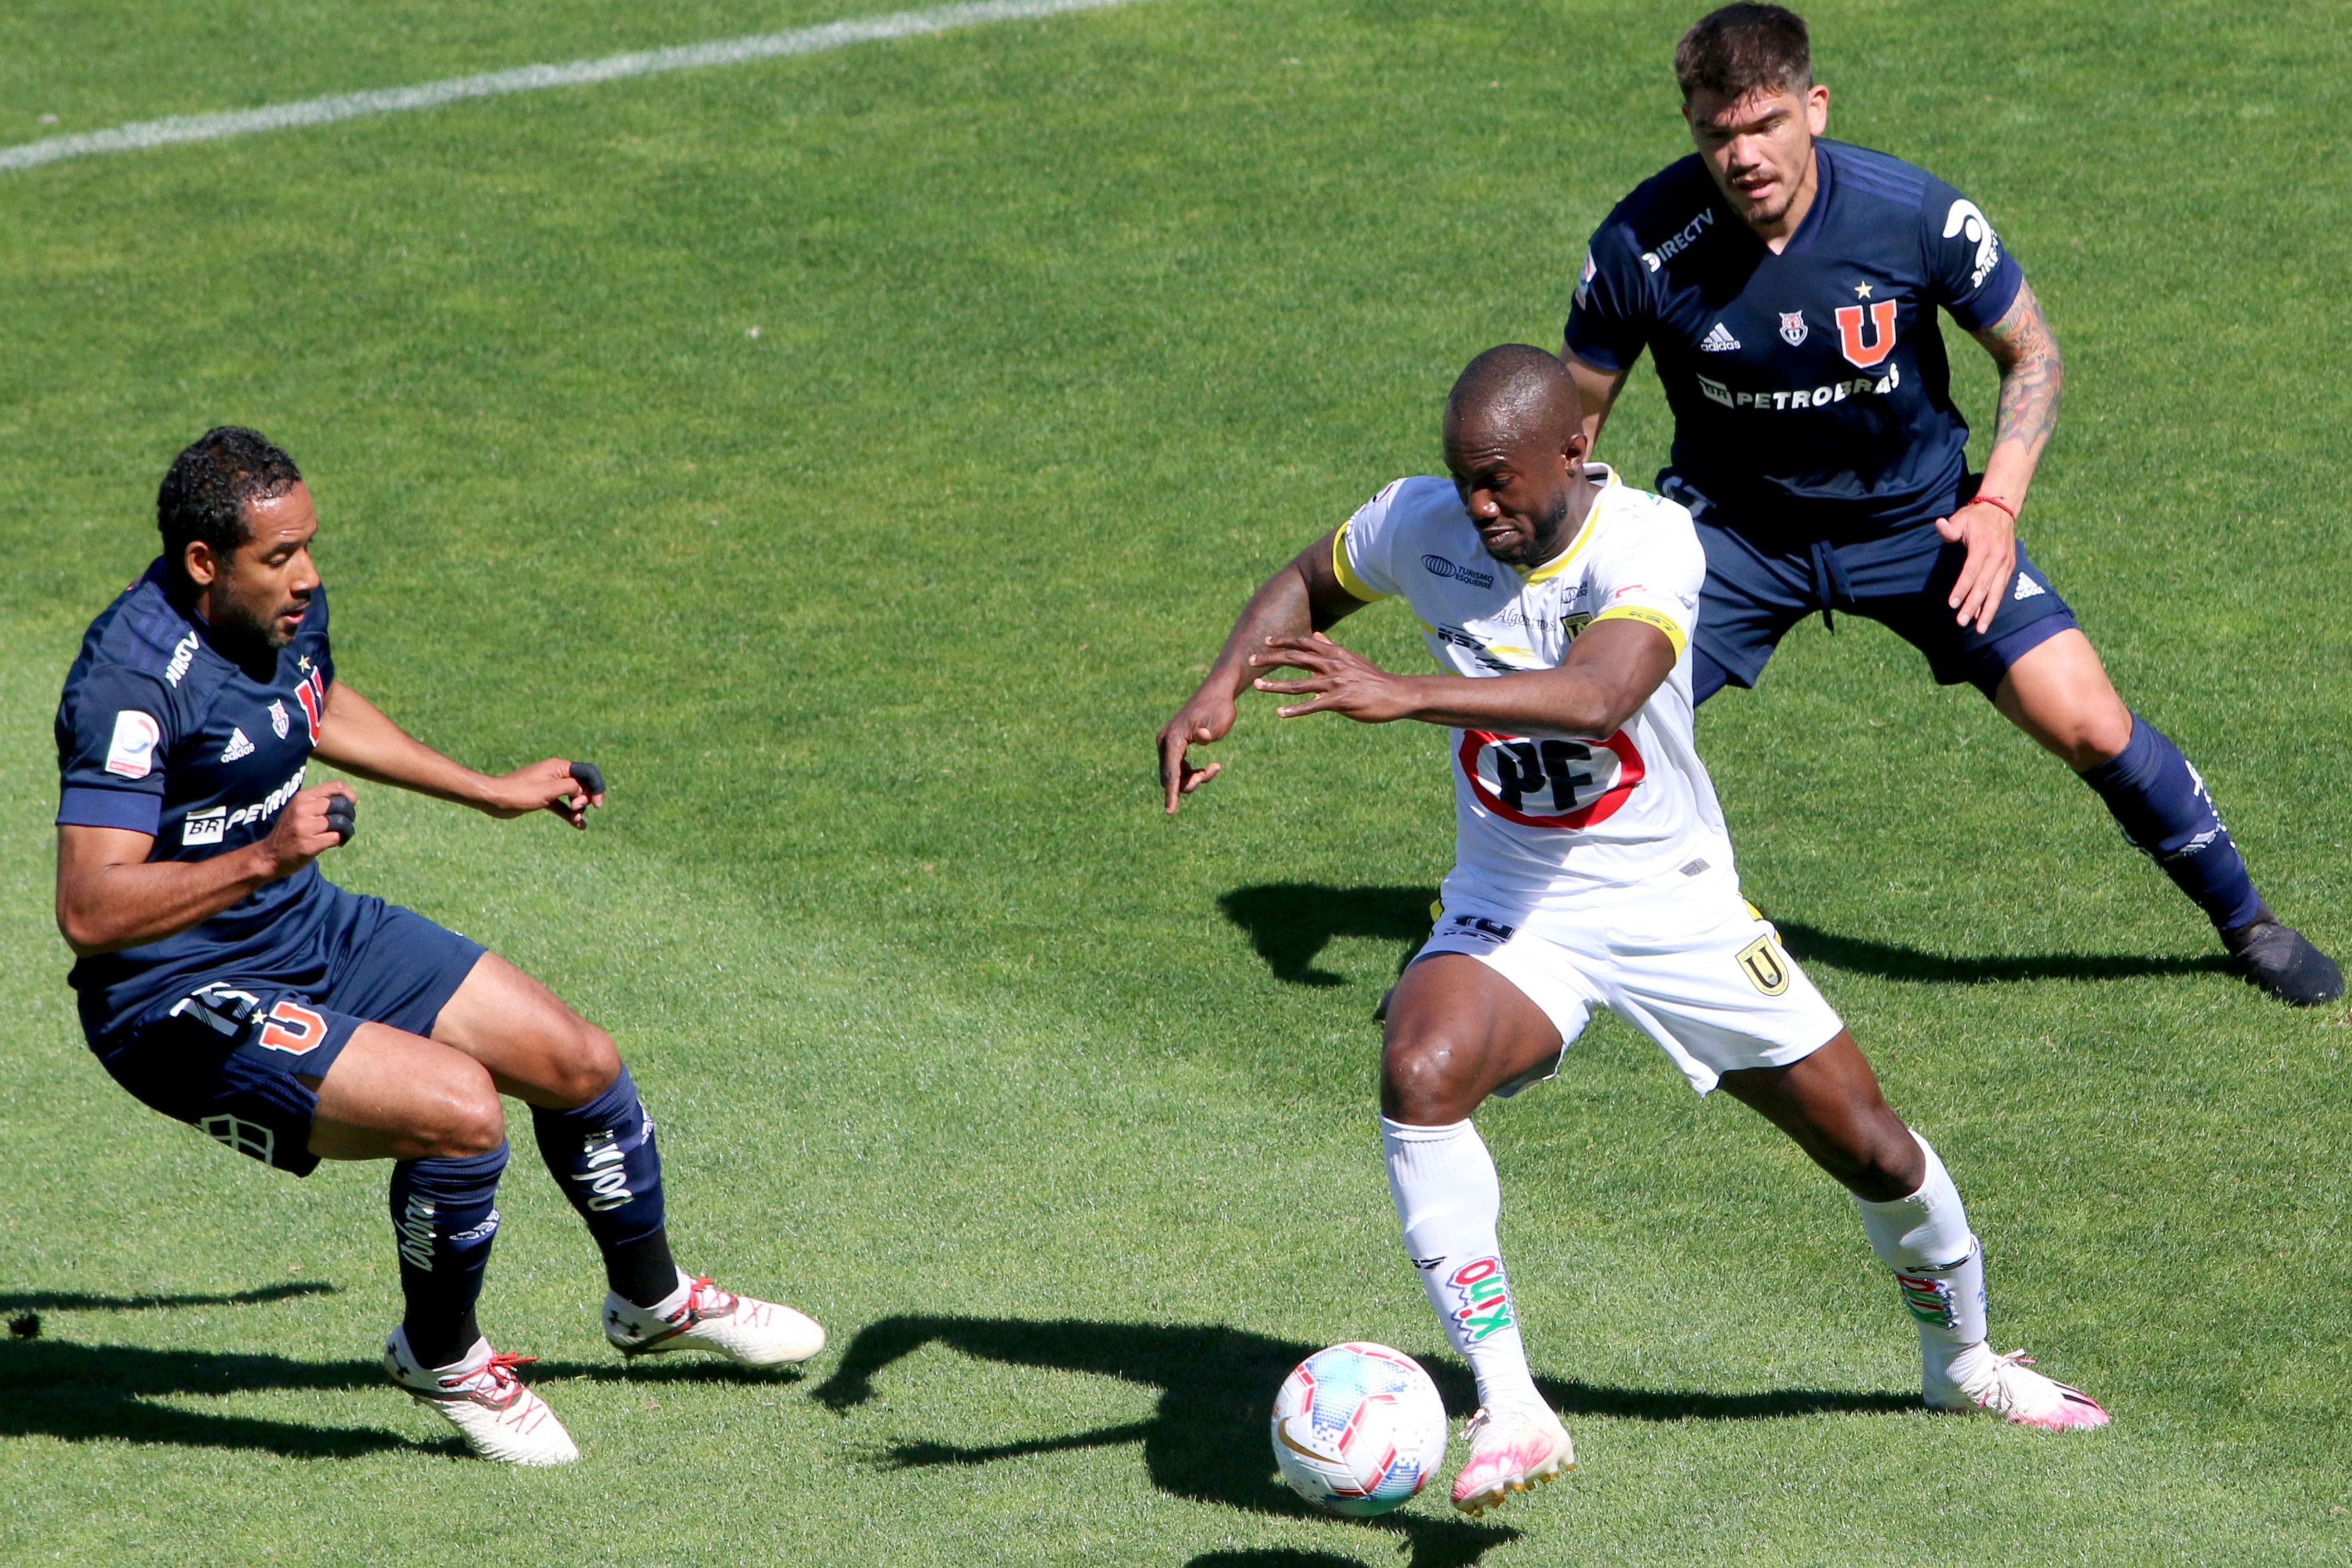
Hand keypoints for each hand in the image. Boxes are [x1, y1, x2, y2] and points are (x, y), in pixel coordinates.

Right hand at [257, 782, 356, 876]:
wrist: (269, 856)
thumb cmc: (291, 831)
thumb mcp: (299, 809)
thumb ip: (319, 801)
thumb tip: (349, 797)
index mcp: (302, 798)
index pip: (336, 786)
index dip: (349, 795)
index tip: (350, 805)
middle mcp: (303, 809)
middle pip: (342, 804)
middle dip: (350, 815)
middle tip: (345, 824)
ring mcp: (305, 827)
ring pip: (341, 821)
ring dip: (347, 830)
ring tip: (341, 835)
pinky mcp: (309, 844)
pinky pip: (336, 837)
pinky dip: (341, 840)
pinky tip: (336, 844)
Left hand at [484, 757, 605, 828]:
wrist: (496, 799)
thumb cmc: (521, 792)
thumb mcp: (550, 789)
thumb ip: (571, 787)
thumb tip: (582, 791)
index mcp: (559, 767)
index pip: (588, 772)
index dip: (597, 787)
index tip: (597, 804)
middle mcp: (556, 774)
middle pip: (582, 785)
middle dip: (586, 799)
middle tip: (577, 809)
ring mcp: (550, 786)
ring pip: (574, 797)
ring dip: (579, 809)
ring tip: (577, 821)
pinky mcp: (544, 798)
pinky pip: (562, 805)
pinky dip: (570, 814)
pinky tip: (579, 826)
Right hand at [1157, 685, 1237, 814]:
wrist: (1216, 694)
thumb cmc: (1219, 708)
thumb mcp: (1220, 721)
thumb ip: (1210, 732)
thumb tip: (1201, 737)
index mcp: (1173, 738)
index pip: (1171, 771)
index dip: (1172, 792)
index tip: (1170, 811)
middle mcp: (1165, 741)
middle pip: (1170, 776)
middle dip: (1189, 783)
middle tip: (1214, 770)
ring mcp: (1168, 744)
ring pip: (1174, 775)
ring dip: (1192, 779)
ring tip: (1215, 768)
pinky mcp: (1174, 746)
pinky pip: (1178, 769)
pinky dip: (1191, 774)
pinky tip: (1210, 768)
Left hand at [1248, 633, 1416, 722]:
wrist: (1396, 693)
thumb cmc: (1372, 678)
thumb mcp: (1351, 659)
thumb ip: (1331, 648)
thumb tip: (1317, 635)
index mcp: (1334, 654)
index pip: (1304, 643)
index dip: (1284, 641)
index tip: (1265, 640)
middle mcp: (1332, 665)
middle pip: (1296, 659)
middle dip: (1271, 659)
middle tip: (1251, 660)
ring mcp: (1336, 683)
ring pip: (1299, 684)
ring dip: (1276, 685)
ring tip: (1258, 686)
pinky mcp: (1341, 701)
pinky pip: (1313, 706)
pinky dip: (1295, 710)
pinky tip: (1280, 713)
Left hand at [1934, 499, 2017, 633]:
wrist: (2002, 509)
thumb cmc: (1976, 517)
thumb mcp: (1961, 518)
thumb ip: (1950, 528)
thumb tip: (1939, 525)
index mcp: (1984, 546)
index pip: (1971, 572)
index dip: (1962, 588)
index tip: (1952, 604)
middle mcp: (1998, 557)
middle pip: (1985, 586)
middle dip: (1973, 606)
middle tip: (1961, 622)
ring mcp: (2006, 563)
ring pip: (1997, 591)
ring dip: (1988, 611)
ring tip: (1980, 629)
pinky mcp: (2010, 567)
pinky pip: (2002, 588)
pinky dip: (1994, 603)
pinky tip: (1986, 617)